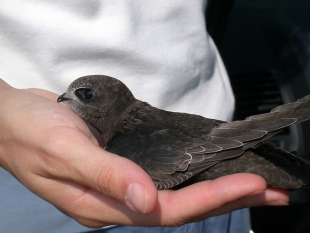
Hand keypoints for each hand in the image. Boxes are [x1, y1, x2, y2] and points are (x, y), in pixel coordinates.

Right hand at [0, 79, 288, 227]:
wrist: (12, 119)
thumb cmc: (32, 133)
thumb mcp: (65, 151)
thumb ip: (106, 175)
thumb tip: (147, 200)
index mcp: (102, 205)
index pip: (168, 210)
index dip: (210, 199)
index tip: (250, 185)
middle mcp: (115, 202)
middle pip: (180, 208)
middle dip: (226, 199)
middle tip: (270, 192)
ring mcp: (118, 187)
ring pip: (176, 194)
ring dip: (214, 189)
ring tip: (251, 184)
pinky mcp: (120, 170)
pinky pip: (164, 178)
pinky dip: (191, 176)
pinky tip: (207, 171)